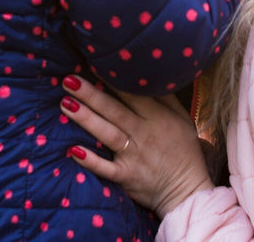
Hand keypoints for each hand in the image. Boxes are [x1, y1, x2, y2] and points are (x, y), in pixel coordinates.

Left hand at [60, 76, 213, 217]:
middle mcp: (143, 133)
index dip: (112, 79)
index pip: (132, 93)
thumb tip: (149, 74)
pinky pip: (106, 168)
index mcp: (156, 116)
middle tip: (69, 80)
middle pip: (113, 110)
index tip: (94, 63)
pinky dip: (91, 161)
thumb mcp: (182, 118)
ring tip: (65, 104)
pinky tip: (73, 151)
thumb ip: (166, 97)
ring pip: (107, 134)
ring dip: (86, 119)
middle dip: (90, 94)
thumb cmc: (184, 150)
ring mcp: (133, 155)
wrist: (187, 191)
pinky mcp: (126, 176)